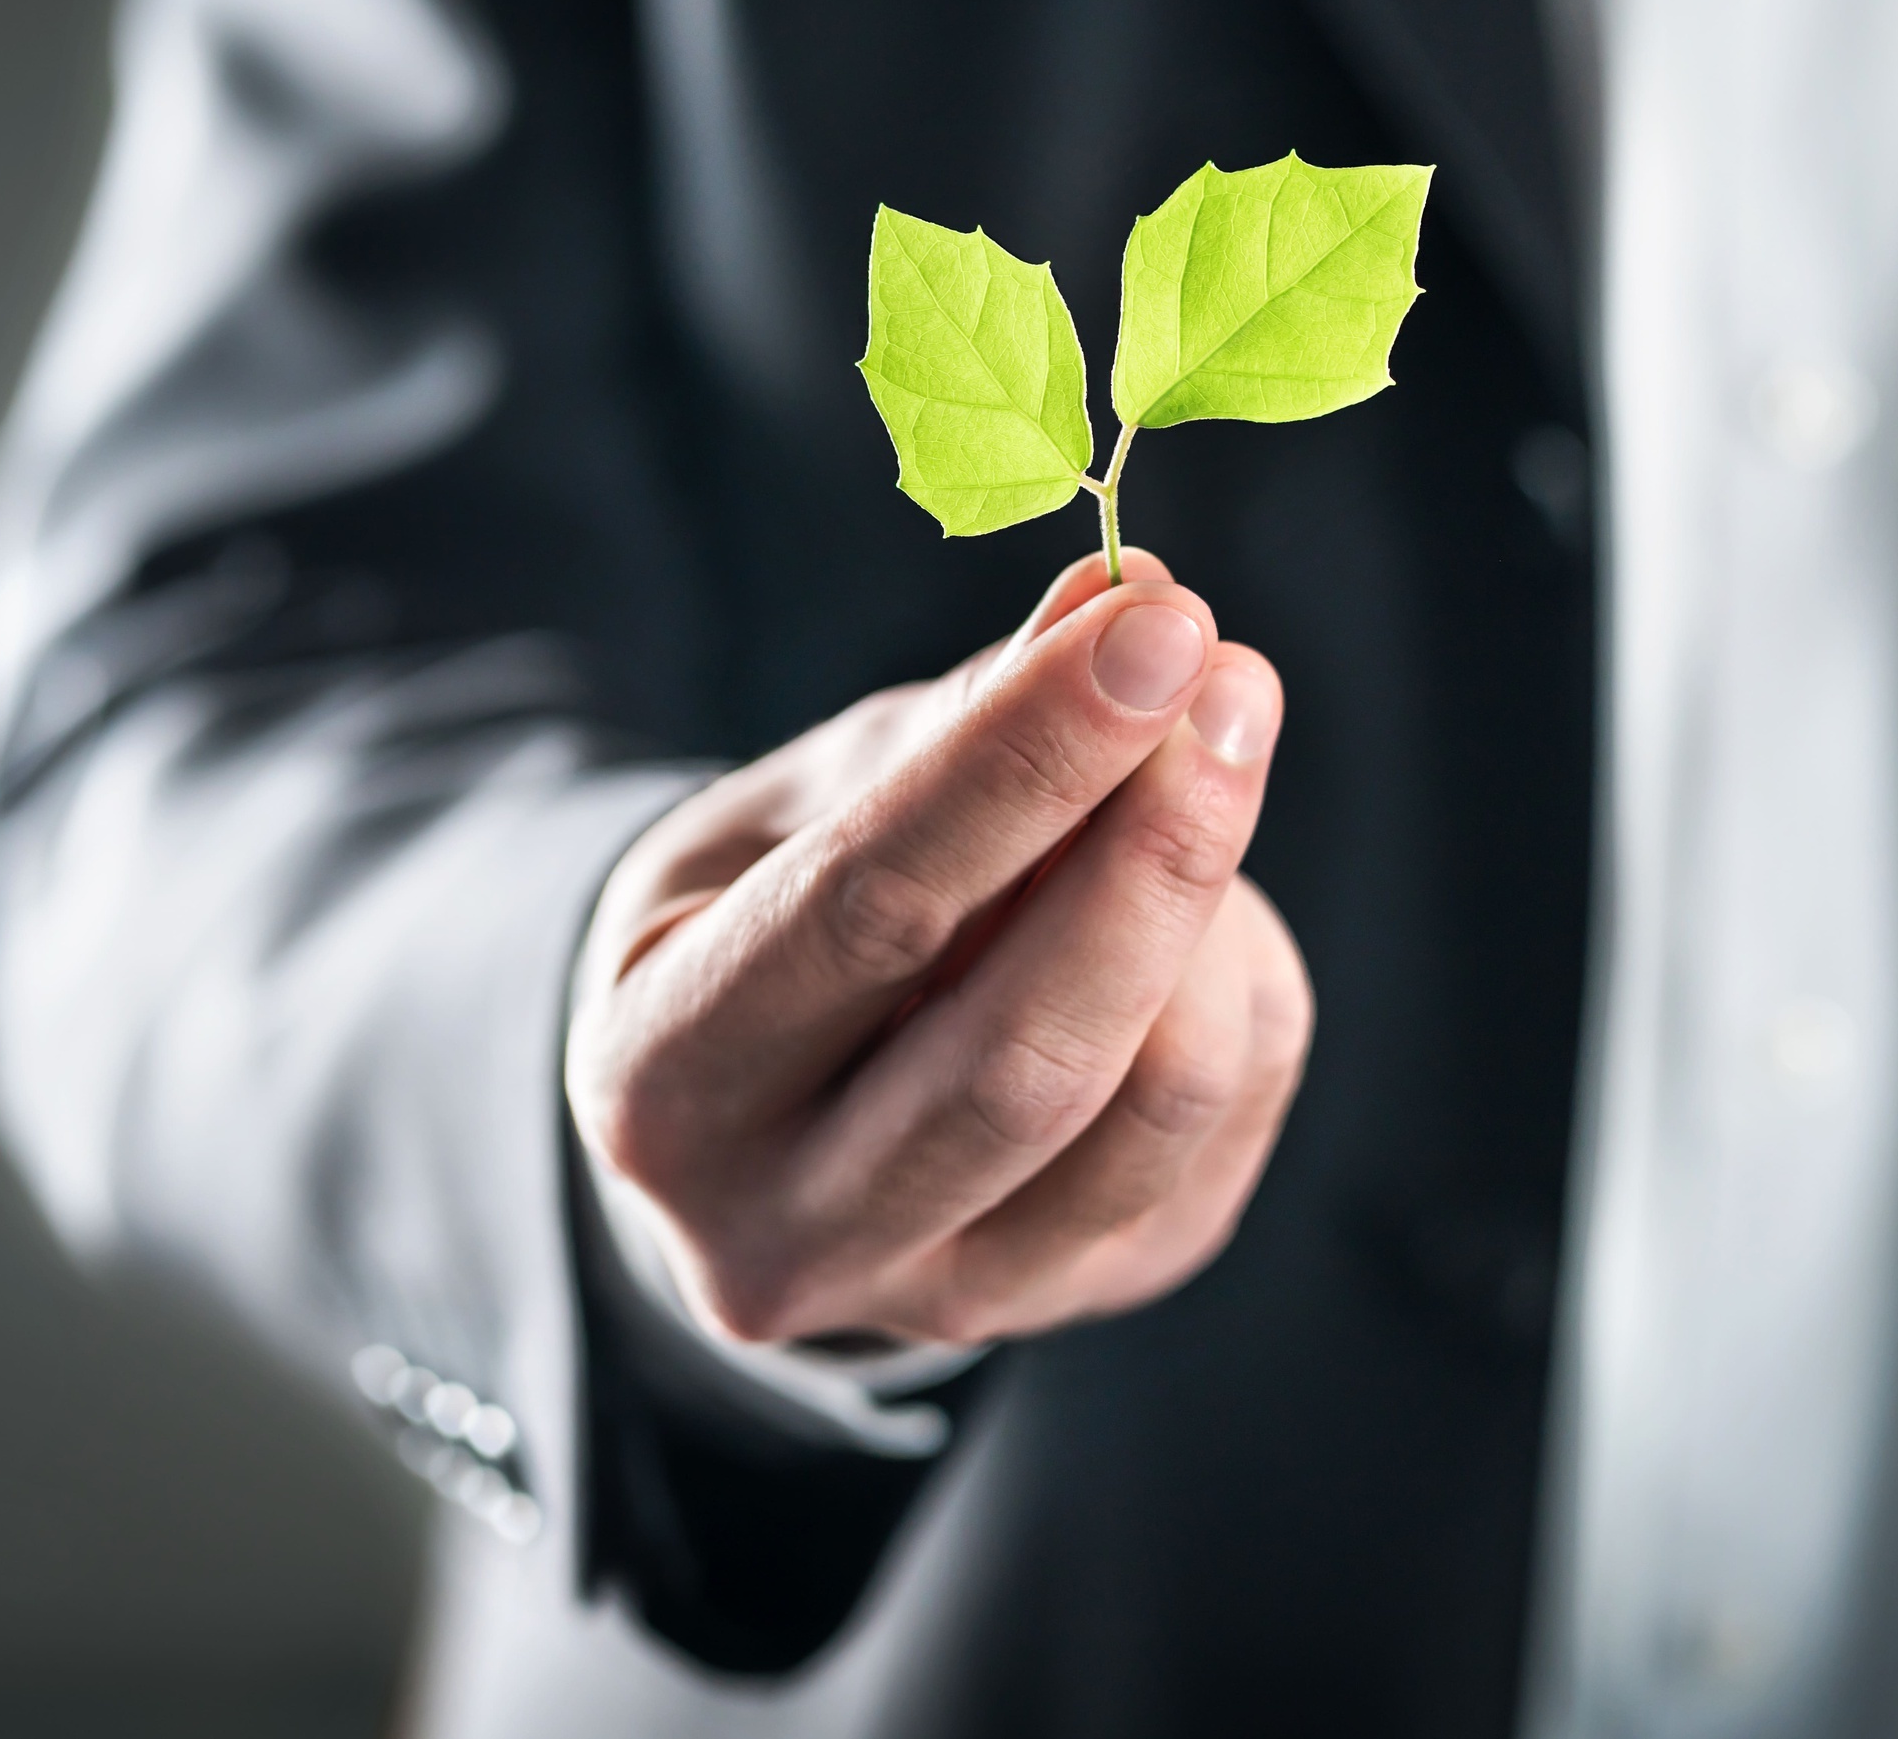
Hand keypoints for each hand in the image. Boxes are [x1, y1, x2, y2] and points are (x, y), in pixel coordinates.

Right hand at [565, 551, 1310, 1347]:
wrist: (756, 1135)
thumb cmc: (768, 921)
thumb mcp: (800, 805)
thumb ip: (957, 720)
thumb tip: (1130, 602)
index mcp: (662, 1084)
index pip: (872, 910)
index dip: (1029, 760)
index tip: (1156, 626)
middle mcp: (788, 1233)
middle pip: (1027, 1052)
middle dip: (1156, 846)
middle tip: (1232, 677)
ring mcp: (948, 1295)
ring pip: (1157, 1098)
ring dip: (1214, 904)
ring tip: (1201, 765)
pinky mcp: (1088, 1296)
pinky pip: (1222, 1119)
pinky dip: (1235, 976)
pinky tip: (1190, 901)